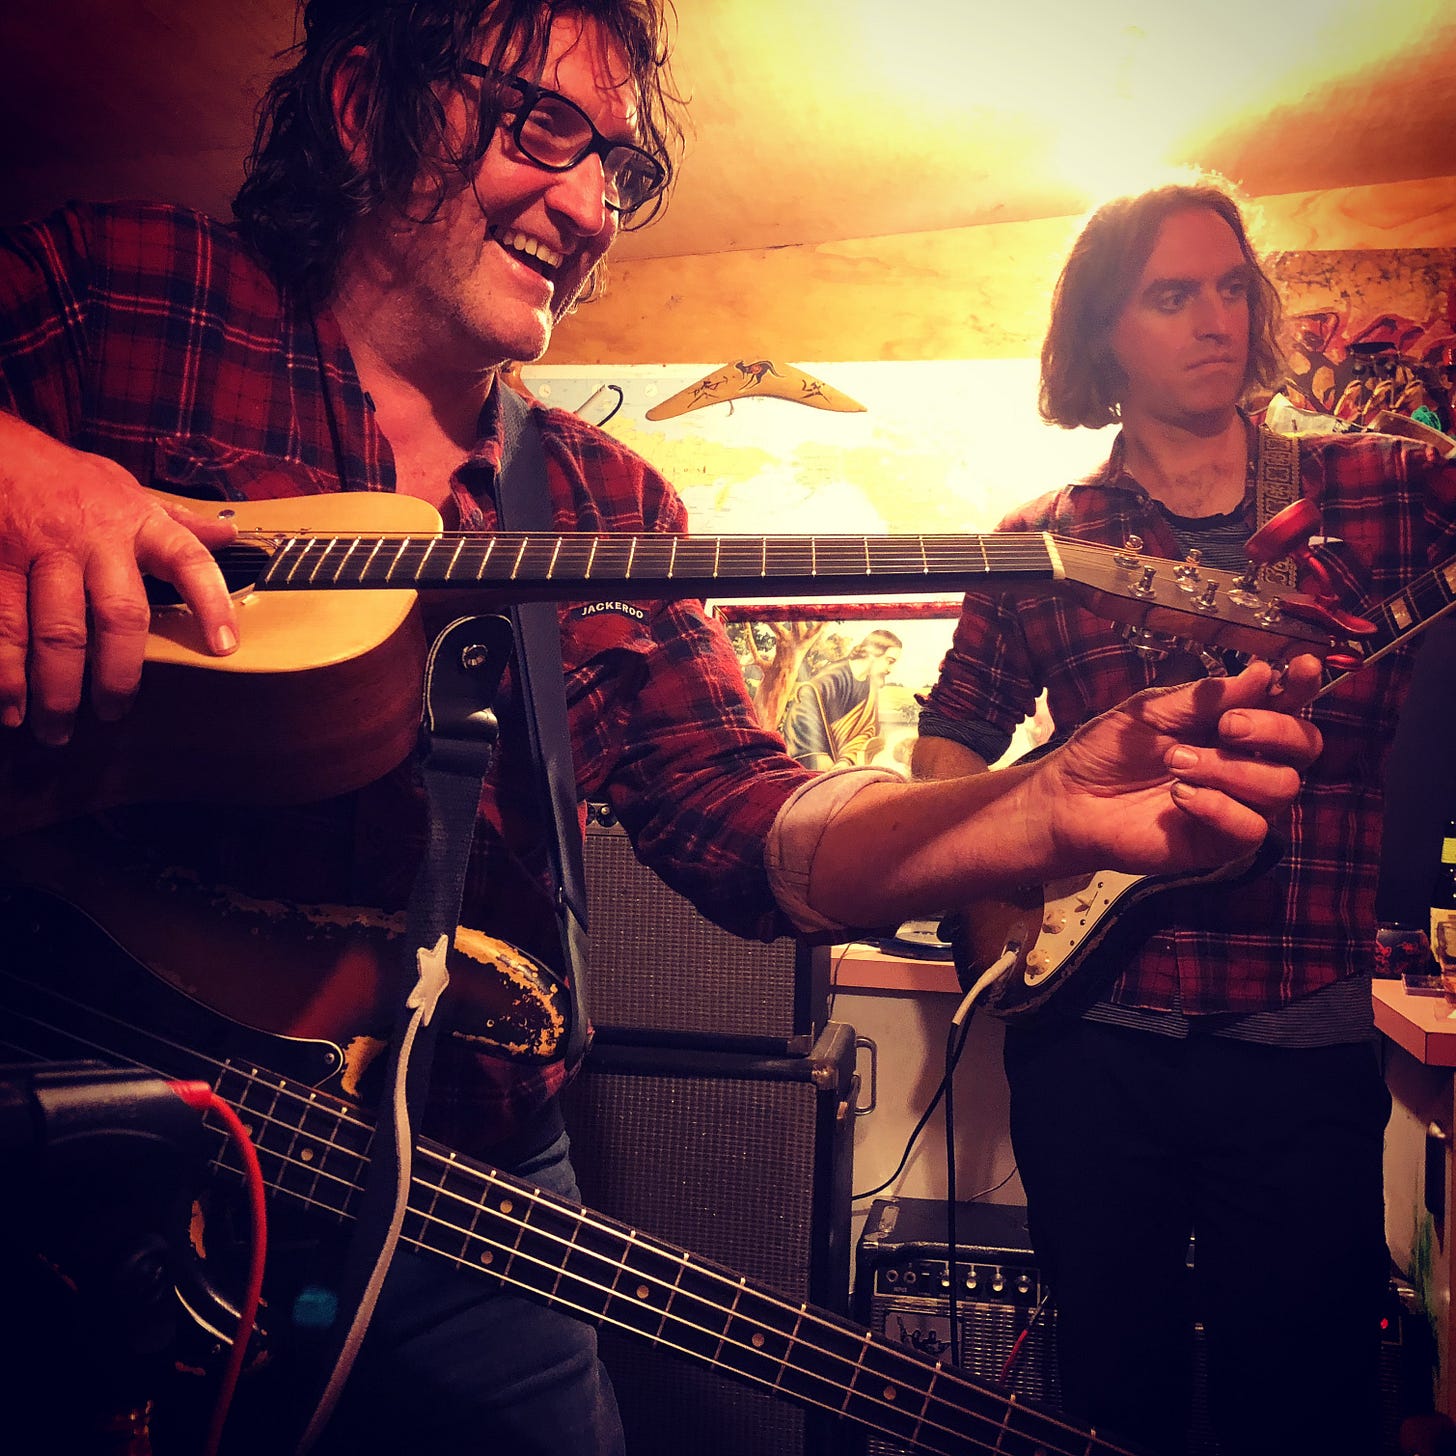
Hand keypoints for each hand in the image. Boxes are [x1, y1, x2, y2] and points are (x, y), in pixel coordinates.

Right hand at [0, 413, 238, 743]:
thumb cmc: (66, 477)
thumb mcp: (125, 487)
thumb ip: (175, 520)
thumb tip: (230, 537)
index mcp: (136, 522)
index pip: (188, 560)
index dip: (212, 602)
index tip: (225, 647)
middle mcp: (92, 539)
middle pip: (118, 615)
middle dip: (118, 673)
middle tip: (114, 712)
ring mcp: (40, 552)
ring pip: (54, 631)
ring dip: (54, 686)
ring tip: (56, 728)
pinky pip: (2, 625)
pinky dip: (3, 671)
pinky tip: (10, 705)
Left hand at [1031, 656, 1323, 875]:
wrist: (1070, 798)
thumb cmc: (1111, 751)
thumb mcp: (1153, 711)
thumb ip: (1206, 697)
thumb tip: (1265, 672)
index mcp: (1235, 725)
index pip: (1287, 706)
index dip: (1303, 686)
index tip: (1304, 666)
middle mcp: (1247, 763)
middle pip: (1305, 746)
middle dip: (1272, 729)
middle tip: (1225, 725)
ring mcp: (1238, 804)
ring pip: (1282, 786)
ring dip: (1229, 769)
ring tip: (1176, 762)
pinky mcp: (1221, 843)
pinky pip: (1251, 828)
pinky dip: (1218, 807)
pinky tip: (1180, 797)